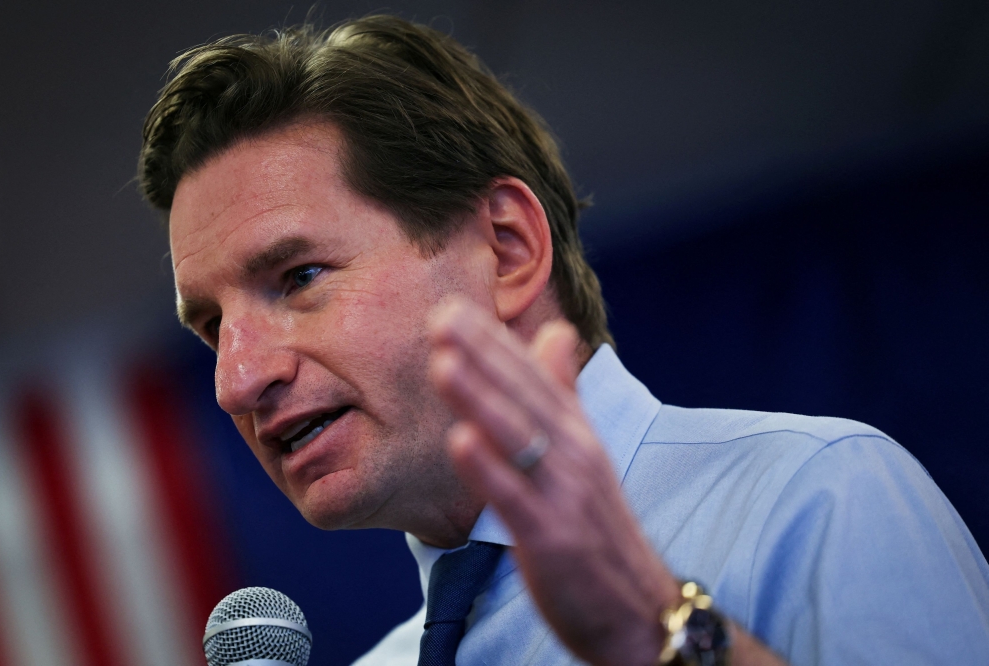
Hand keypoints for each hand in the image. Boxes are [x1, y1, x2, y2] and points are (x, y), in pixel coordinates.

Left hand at [429, 299, 680, 665]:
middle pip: (523, 396)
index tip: (453, 308)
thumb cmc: (598, 526)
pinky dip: (489, 469)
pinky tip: (460, 441)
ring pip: (518, 436)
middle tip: (442, 315)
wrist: (640, 609)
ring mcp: (564, 494)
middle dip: (483, 355)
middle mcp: (573, 454)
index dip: (493, 343)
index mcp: (576, 433)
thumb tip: (555, 332)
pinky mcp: (553, 537)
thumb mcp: (585, 453)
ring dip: (481, 397)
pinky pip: (516, 498)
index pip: (532, 378)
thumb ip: (564, 394)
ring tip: (443, 362)